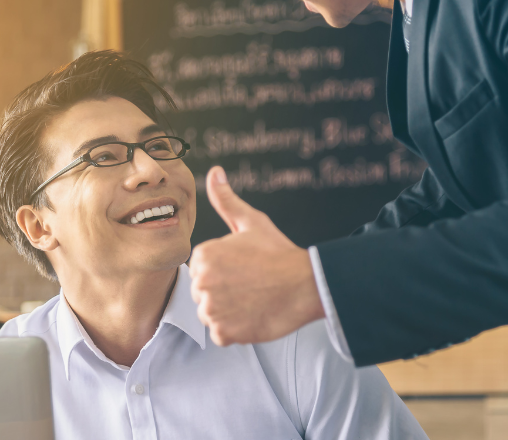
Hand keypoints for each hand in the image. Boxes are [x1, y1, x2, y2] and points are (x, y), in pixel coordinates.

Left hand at [189, 166, 324, 345]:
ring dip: (228, 311)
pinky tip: (253, 314)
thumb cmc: (279, 253)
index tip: (245, 269)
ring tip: (252, 299)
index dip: (224, 270)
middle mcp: (201, 282)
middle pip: (203, 292)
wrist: (306, 284)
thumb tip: (215, 173)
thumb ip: (226, 200)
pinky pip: (220, 333)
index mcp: (203, 255)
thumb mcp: (251, 221)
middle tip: (251, 285)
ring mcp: (212, 309)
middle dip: (223, 291)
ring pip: (210, 313)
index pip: (202, 270)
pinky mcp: (223, 332)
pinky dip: (235, 328)